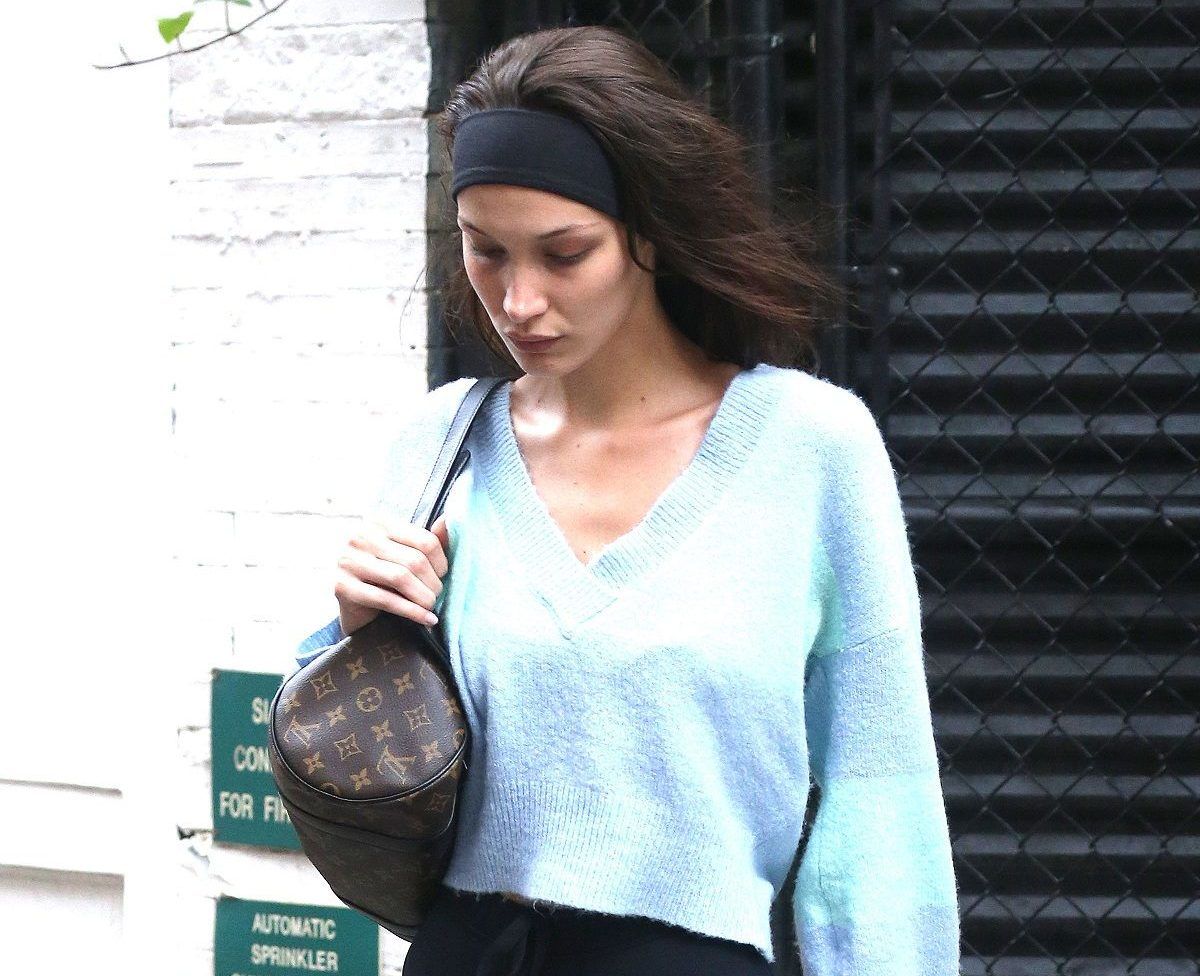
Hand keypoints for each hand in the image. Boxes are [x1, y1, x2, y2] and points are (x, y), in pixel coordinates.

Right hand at [333, 513, 450, 634]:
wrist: (355, 605)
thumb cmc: (387, 576)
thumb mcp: (408, 554)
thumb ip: (430, 540)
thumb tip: (446, 520)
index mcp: (380, 522)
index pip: (424, 540)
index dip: (441, 562)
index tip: (443, 576)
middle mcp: (361, 536)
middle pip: (414, 560)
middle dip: (433, 583)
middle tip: (438, 595)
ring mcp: (348, 560)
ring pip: (400, 578)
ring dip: (423, 597)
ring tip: (431, 606)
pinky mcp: (341, 586)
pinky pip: (385, 599)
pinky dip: (412, 612)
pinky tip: (427, 619)